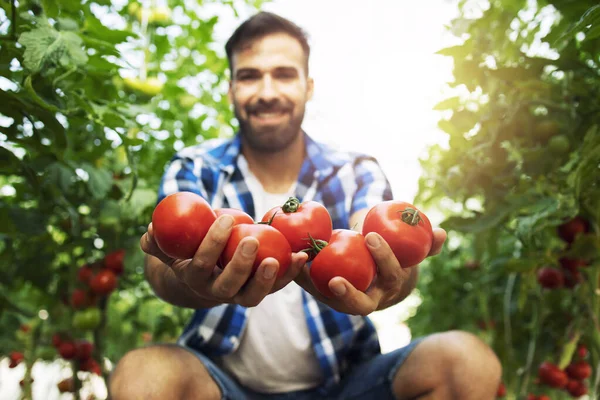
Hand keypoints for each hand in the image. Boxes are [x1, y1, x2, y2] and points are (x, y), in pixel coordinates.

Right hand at [140, 215, 307, 307]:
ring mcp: (239, 295)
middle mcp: (217, 292)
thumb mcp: (171, 247)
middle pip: (229, 285)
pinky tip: (302, 256)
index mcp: (194, 278)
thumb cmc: (188, 252)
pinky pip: (276, 287)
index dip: (212, 244)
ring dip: (267, 279)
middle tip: (251, 240)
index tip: (225, 218)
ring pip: (252, 296)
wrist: (205, 274)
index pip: (202, 264)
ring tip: (280, 258)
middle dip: (240, 265)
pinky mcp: (259, 292)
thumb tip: (149, 231)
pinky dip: (290, 274)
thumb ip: (159, 240)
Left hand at [294, 228, 446, 314]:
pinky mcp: (326, 297)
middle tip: (334, 277)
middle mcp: (369, 301)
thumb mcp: (410, 253)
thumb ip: (426, 244)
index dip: (383, 258)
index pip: (390, 274)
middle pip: (359, 304)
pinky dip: (301, 277)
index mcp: (390, 286)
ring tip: (300, 264)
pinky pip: (313, 289)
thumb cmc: (394, 261)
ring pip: (329, 300)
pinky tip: (290, 261)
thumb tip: (443, 233)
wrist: (377, 281)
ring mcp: (346, 302)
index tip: (371, 236)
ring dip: (313, 285)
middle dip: (348, 293)